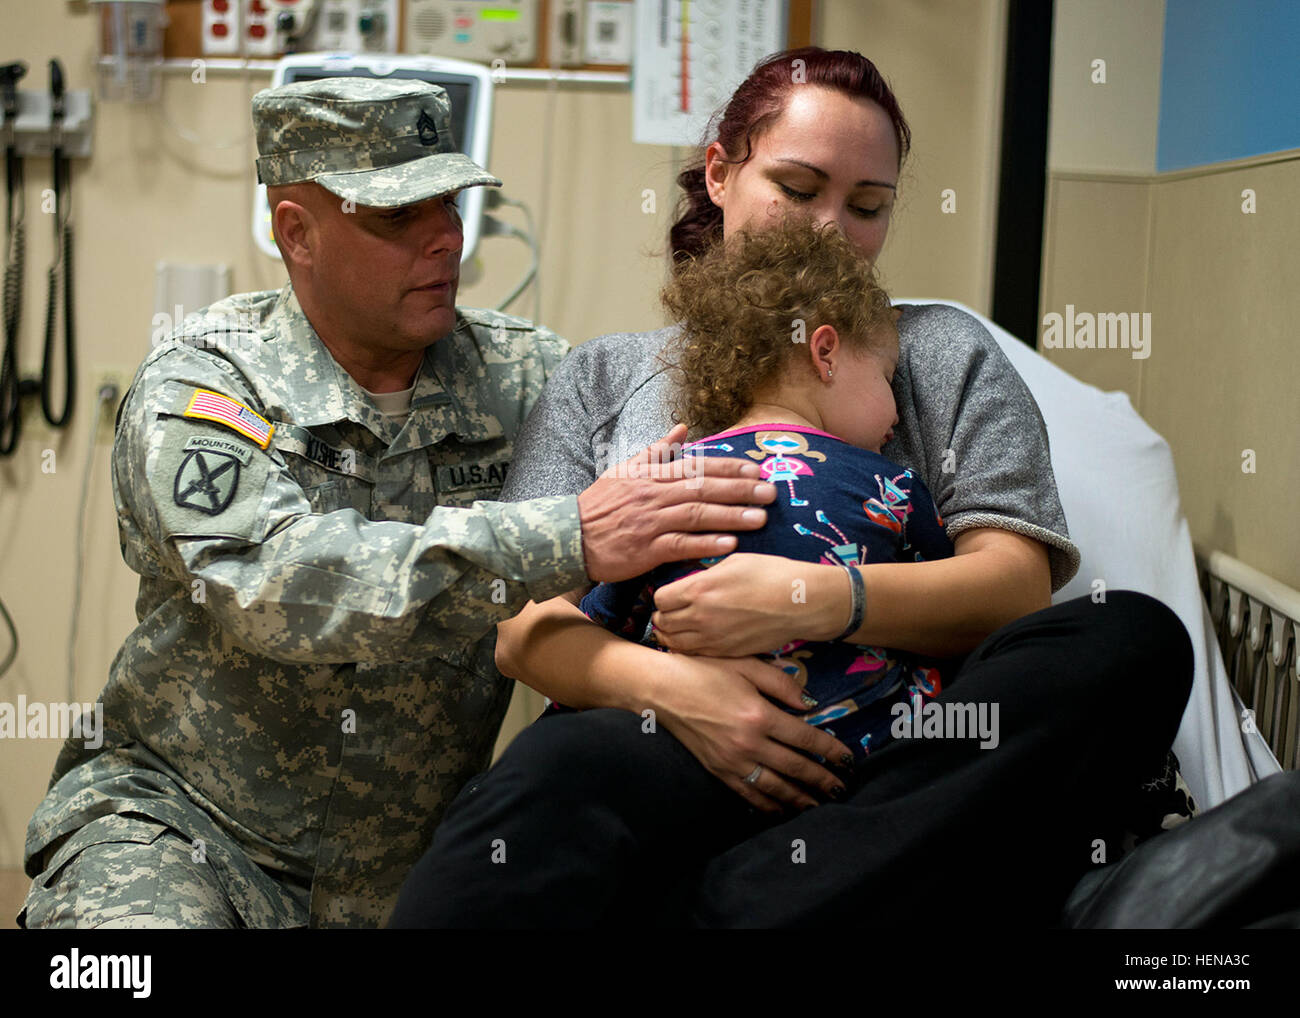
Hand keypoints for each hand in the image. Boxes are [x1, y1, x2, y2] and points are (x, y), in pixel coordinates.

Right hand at [576, 424, 776, 582]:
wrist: (568, 536)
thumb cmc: (600, 504)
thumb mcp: (625, 469)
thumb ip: (657, 450)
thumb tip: (683, 427)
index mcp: (651, 475)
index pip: (697, 467)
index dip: (728, 467)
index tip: (756, 469)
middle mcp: (654, 496)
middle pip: (704, 490)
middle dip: (740, 490)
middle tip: (771, 492)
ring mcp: (651, 523)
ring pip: (697, 516)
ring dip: (731, 516)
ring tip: (760, 518)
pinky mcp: (646, 550)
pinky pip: (681, 546)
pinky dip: (706, 544)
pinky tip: (729, 545)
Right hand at [648, 651, 853, 812]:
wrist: (661, 689)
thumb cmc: (703, 670)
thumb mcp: (745, 664)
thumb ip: (780, 683)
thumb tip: (809, 703)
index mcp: (760, 715)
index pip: (805, 738)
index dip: (830, 750)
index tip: (848, 759)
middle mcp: (749, 743)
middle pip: (795, 767)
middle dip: (821, 779)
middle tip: (841, 788)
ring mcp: (732, 761)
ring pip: (775, 787)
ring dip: (800, 798)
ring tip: (819, 805)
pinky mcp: (717, 770)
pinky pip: (748, 794)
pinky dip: (768, 805)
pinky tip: (782, 809)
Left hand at [651, 552, 849, 655]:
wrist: (802, 603)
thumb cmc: (772, 575)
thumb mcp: (733, 562)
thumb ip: (706, 575)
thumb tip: (692, 583)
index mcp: (699, 589)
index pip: (659, 599)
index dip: (665, 596)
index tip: (674, 594)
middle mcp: (700, 617)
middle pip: (662, 623)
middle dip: (665, 616)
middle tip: (675, 612)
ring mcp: (713, 639)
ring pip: (674, 643)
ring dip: (674, 634)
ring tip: (683, 626)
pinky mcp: (726, 653)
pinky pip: (695, 654)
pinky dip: (691, 647)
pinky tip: (700, 637)